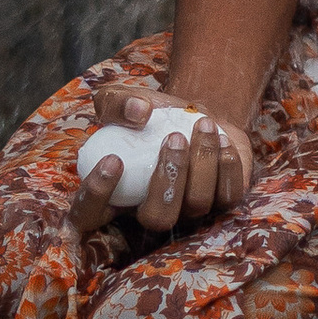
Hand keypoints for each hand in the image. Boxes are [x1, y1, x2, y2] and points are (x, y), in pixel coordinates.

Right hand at [70, 91, 256, 241]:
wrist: (192, 112)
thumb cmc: (148, 112)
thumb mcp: (121, 99)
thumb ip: (118, 102)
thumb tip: (139, 113)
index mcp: (114, 195)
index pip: (89, 216)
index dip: (97, 196)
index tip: (113, 160)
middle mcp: (150, 212)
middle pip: (158, 219)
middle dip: (168, 178)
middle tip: (175, 137)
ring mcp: (189, 212)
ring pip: (197, 204)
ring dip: (202, 161)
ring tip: (203, 124)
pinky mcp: (222, 201)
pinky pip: (228, 195)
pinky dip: (227, 165)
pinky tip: (221, 138)